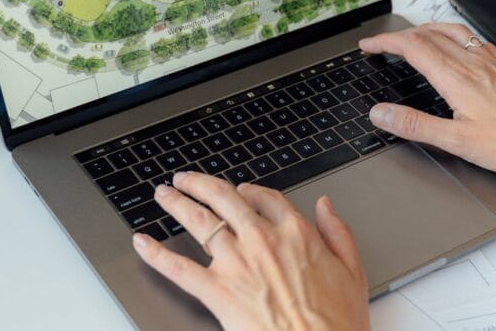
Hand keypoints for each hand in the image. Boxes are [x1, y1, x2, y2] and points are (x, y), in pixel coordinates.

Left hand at [133, 172, 370, 330]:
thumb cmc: (336, 322)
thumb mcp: (352, 271)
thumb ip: (338, 232)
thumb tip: (326, 206)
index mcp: (295, 233)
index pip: (265, 198)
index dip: (250, 190)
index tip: (241, 189)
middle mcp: (262, 240)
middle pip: (224, 198)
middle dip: (200, 184)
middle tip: (186, 179)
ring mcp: (236, 263)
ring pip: (199, 222)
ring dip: (176, 203)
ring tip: (163, 195)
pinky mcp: (216, 291)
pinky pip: (178, 267)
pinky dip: (156, 253)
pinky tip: (143, 242)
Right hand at [359, 23, 495, 176]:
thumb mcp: (456, 142)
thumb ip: (415, 125)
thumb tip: (381, 113)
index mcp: (457, 78)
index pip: (412, 47)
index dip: (385, 43)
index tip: (368, 46)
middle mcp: (472, 63)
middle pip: (427, 34)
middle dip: (397, 36)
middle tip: (379, 44)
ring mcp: (489, 62)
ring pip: (450, 31)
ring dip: (423, 29)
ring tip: (409, 37)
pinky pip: (471, 38)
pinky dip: (450, 34)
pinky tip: (454, 45)